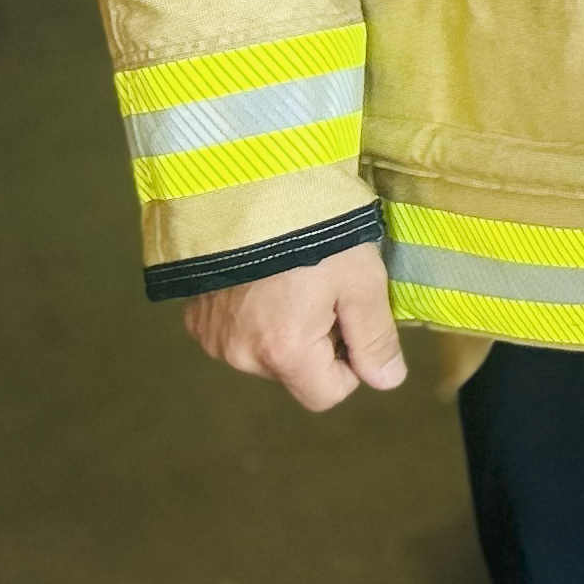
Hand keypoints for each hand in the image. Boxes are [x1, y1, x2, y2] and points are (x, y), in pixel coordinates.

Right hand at [183, 242, 404, 410]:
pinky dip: (257, 314)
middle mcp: (240, 356)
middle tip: (326, 288)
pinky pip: (238, 332)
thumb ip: (375, 336)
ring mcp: (213, 338)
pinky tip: (266, 276)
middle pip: (297, 372)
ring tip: (295, 276)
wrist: (248, 187)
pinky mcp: (195, 317)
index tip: (354, 321)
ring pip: (268, 352)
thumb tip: (388, 381)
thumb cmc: (315, 232)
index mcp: (284, 353)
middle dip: (320, 341)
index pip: (327, 395)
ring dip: (287, 327)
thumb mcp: (362, 280)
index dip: (352, 365)